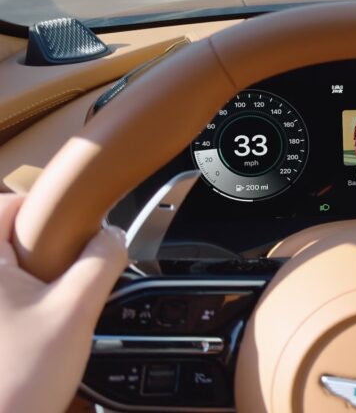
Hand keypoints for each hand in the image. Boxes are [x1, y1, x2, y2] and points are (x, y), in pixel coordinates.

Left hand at [0, 194, 127, 412]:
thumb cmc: (15, 381)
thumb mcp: (76, 311)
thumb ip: (102, 262)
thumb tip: (116, 236)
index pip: (9, 204)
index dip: (49, 210)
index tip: (77, 227)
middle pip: (7, 236)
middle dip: (43, 249)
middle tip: (66, 273)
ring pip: (6, 269)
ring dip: (32, 278)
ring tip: (50, 307)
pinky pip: (4, 297)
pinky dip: (21, 303)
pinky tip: (34, 330)